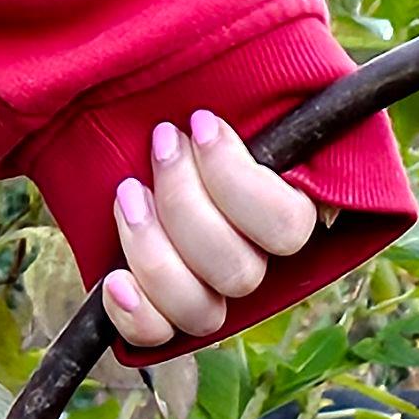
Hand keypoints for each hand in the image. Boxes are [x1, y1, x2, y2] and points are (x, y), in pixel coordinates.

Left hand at [102, 110, 319, 348]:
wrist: (148, 114)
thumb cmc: (204, 94)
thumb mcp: (251, 80)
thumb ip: (286, 101)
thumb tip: (305, 104)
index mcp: (293, 214)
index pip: (287, 230)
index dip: (238, 184)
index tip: (200, 125)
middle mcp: (258, 264)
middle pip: (238, 272)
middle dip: (185, 205)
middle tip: (161, 143)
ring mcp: (212, 292)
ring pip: (200, 309)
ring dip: (154, 250)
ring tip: (128, 192)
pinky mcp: (164, 310)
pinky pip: (157, 338)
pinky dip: (134, 315)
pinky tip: (114, 281)